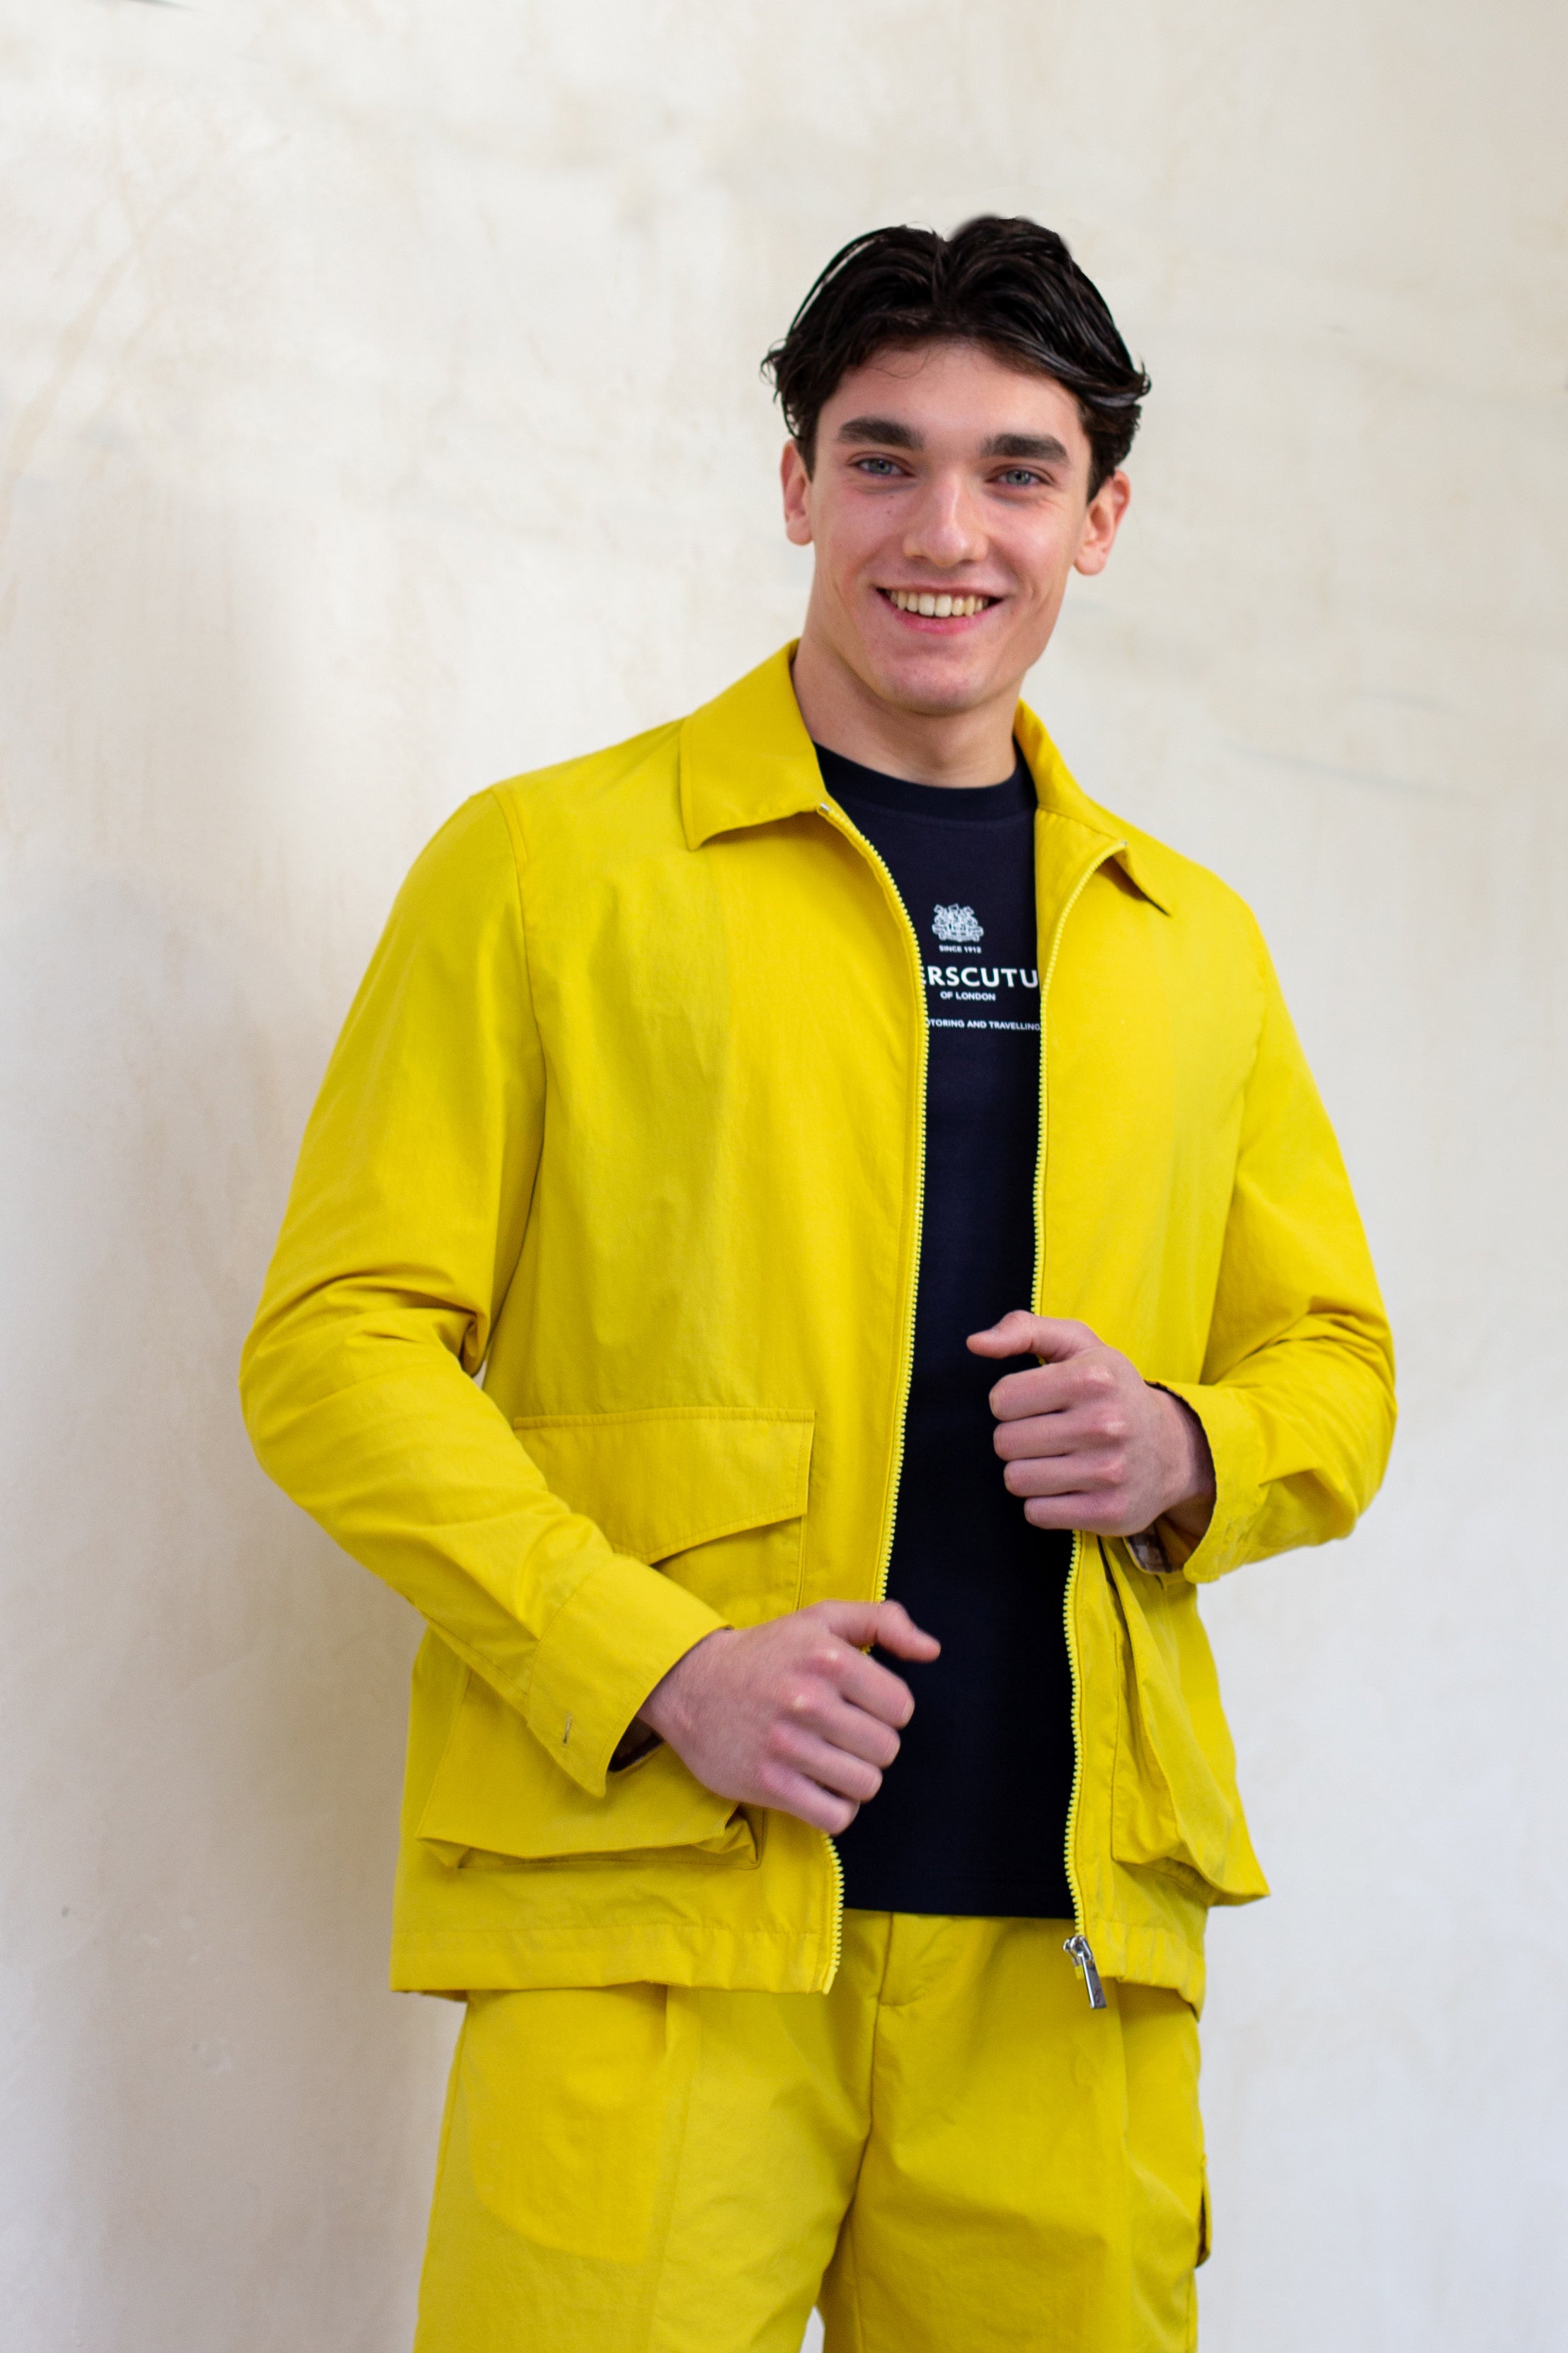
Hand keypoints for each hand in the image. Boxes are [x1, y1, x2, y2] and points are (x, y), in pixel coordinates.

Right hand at [635, 1600, 940, 1834]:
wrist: (692, 1685)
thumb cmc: (768, 1653)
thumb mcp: (823, 1619)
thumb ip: (883, 1622)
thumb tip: (931, 1650)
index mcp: (827, 1657)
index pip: (901, 1708)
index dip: (886, 1709)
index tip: (860, 1704)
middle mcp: (807, 1700)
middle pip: (886, 1750)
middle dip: (871, 1744)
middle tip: (841, 1733)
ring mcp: (787, 1745)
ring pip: (865, 1785)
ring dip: (855, 1778)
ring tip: (831, 1759)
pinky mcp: (769, 1784)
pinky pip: (836, 1817)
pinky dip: (835, 1808)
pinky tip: (819, 1786)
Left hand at [968, 1311, 1214, 1542]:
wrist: (1173, 1449)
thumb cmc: (1111, 1390)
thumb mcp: (1077, 1346)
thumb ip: (1023, 1330)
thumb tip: (975, 1343)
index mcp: (1093, 1377)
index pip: (1002, 1399)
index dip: (1011, 1402)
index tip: (1037, 1403)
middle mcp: (1105, 1423)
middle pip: (1005, 1442)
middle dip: (1018, 1438)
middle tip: (1049, 1434)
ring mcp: (1110, 1472)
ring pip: (1016, 1480)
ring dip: (1028, 1472)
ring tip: (1058, 1460)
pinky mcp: (1109, 1512)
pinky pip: (1036, 1513)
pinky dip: (1045, 1503)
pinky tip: (1070, 1486)